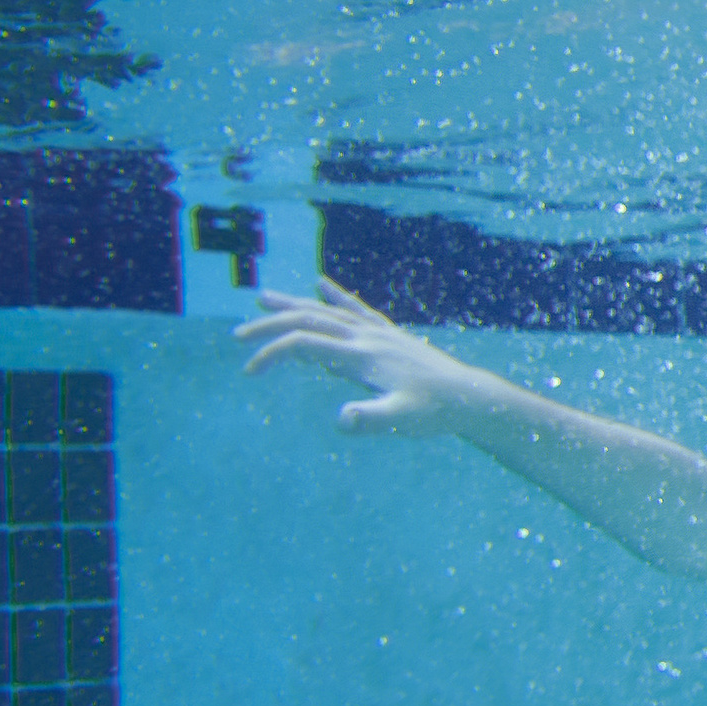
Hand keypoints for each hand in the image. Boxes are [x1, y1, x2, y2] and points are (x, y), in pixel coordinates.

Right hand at [238, 280, 475, 431]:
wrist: (467, 397)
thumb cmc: (433, 412)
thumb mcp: (400, 421)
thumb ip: (370, 420)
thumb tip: (342, 420)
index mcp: (360, 355)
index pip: (304, 345)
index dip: (272, 355)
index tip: (249, 372)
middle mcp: (365, 336)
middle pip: (308, 319)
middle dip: (270, 326)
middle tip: (238, 336)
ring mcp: (377, 332)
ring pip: (327, 310)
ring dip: (293, 304)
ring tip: (263, 298)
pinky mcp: (388, 335)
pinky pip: (357, 309)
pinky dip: (336, 296)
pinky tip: (322, 284)